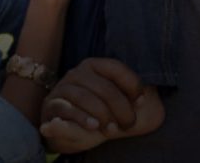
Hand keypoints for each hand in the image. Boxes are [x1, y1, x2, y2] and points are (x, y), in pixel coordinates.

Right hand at [40, 58, 163, 152]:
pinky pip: (66, 109)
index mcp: (96, 66)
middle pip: (103, 87)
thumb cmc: (104, 115)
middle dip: (120, 108)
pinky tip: (93, 126)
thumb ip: (138, 98)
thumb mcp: (124, 107)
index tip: (141, 102)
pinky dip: (80, 118)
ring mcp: (63, 88)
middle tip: (128, 124)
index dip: (132, 85)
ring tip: (112, 129)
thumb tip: (148, 97)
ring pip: (84, 97)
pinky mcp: (51, 105)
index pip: (116, 68)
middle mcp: (77, 73)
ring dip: (102, 115)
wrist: (75, 133)